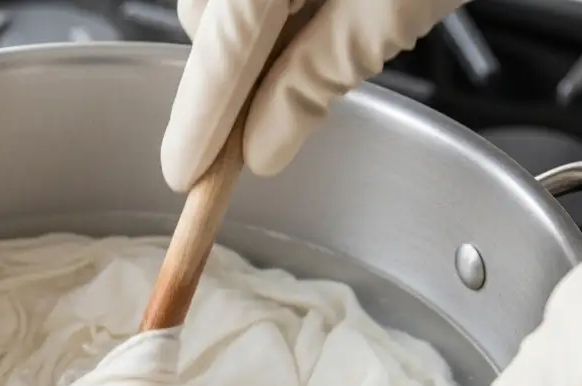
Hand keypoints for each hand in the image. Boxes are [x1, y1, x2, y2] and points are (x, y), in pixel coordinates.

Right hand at [161, 0, 467, 191]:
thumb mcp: (396, 8)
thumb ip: (316, 79)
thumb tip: (264, 144)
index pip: (219, 56)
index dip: (199, 124)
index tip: (185, 174)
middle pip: (207, 18)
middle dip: (236, 67)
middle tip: (288, 99)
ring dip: (260, 24)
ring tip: (332, 26)